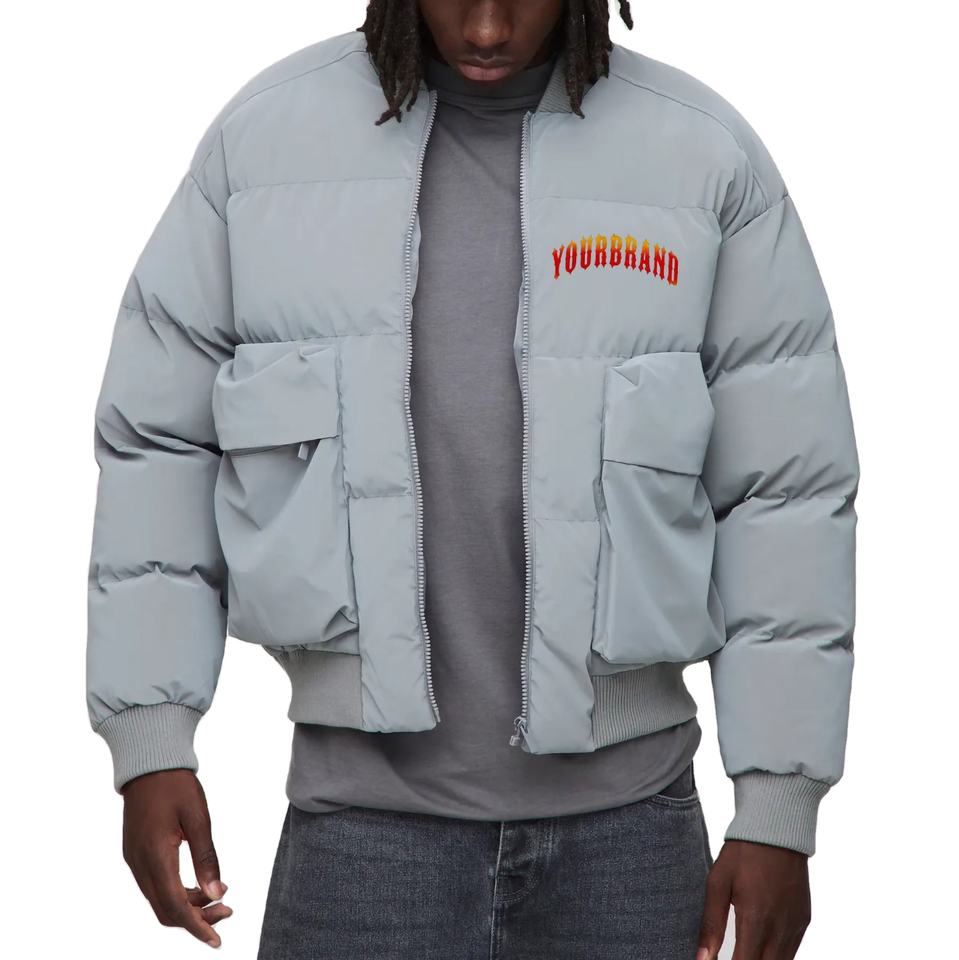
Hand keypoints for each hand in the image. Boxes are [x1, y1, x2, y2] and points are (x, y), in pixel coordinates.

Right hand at [121, 769, 232, 947]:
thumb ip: (206, 857)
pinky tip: (199, 884)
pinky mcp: (136, 854)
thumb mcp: (198, 818)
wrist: (149, 763)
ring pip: (159, 900)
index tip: (217, 940)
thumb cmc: (176, 785)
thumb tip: (216, 894)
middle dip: (196, 919)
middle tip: (227, 912)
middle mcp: (139, 865)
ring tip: (218, 898)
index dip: (197, 927)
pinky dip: (177, 892)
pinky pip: (155, 886)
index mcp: (155, 857)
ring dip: (187, 906)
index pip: (175, 907)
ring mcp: (134, 861)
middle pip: (166, 910)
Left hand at [697, 840, 809, 959]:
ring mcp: (795, 926)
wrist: (776, 829)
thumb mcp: (717, 882)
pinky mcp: (803, 921)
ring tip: (743, 951)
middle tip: (730, 955)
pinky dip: (776, 956)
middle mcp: (780, 928)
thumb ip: (711, 924)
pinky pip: (791, 951)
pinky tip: (760, 948)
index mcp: (755, 920)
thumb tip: (701, 959)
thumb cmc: (742, 853)